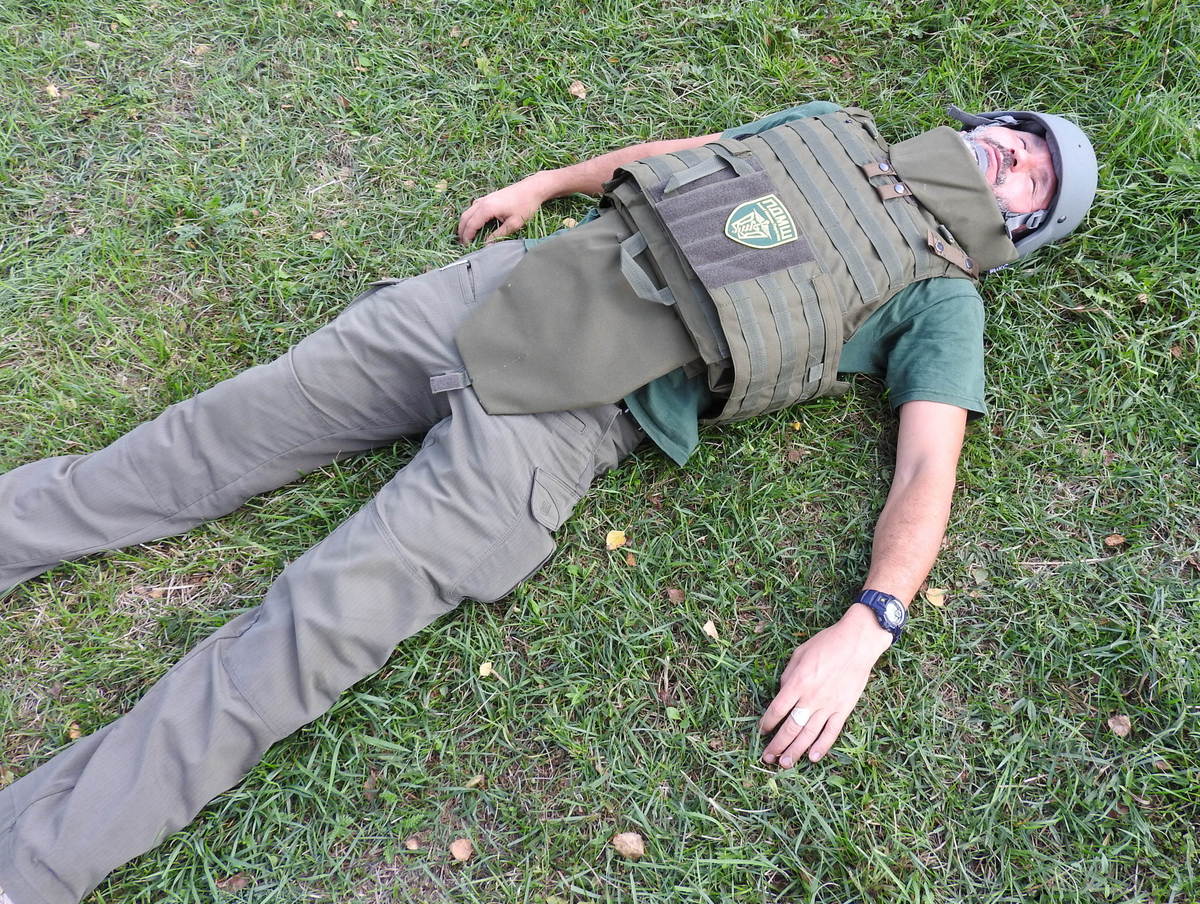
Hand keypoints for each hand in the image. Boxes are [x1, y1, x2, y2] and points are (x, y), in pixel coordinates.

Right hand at [457, 172, 553, 243]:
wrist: (532, 188)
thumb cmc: (525, 205)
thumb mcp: (514, 223)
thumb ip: (499, 235)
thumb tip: (487, 245)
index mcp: (487, 208)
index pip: (471, 225)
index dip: (467, 237)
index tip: (467, 247)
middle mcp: (482, 202)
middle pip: (465, 218)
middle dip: (462, 231)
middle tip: (463, 244)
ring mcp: (484, 198)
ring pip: (467, 212)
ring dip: (464, 224)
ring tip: (466, 236)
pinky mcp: (488, 197)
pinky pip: (473, 208)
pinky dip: (469, 217)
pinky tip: (473, 224)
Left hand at [758, 605, 892, 766]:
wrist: (857, 643)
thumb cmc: (825, 644)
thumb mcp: (798, 655)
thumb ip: (787, 677)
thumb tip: (781, 694)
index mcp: (798, 683)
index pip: (777, 709)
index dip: (767, 723)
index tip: (762, 731)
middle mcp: (812, 698)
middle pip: (791, 727)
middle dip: (777, 745)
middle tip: (767, 758)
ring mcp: (829, 705)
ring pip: (809, 734)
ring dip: (796, 751)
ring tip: (785, 764)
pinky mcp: (844, 709)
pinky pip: (832, 732)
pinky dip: (822, 746)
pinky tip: (812, 757)